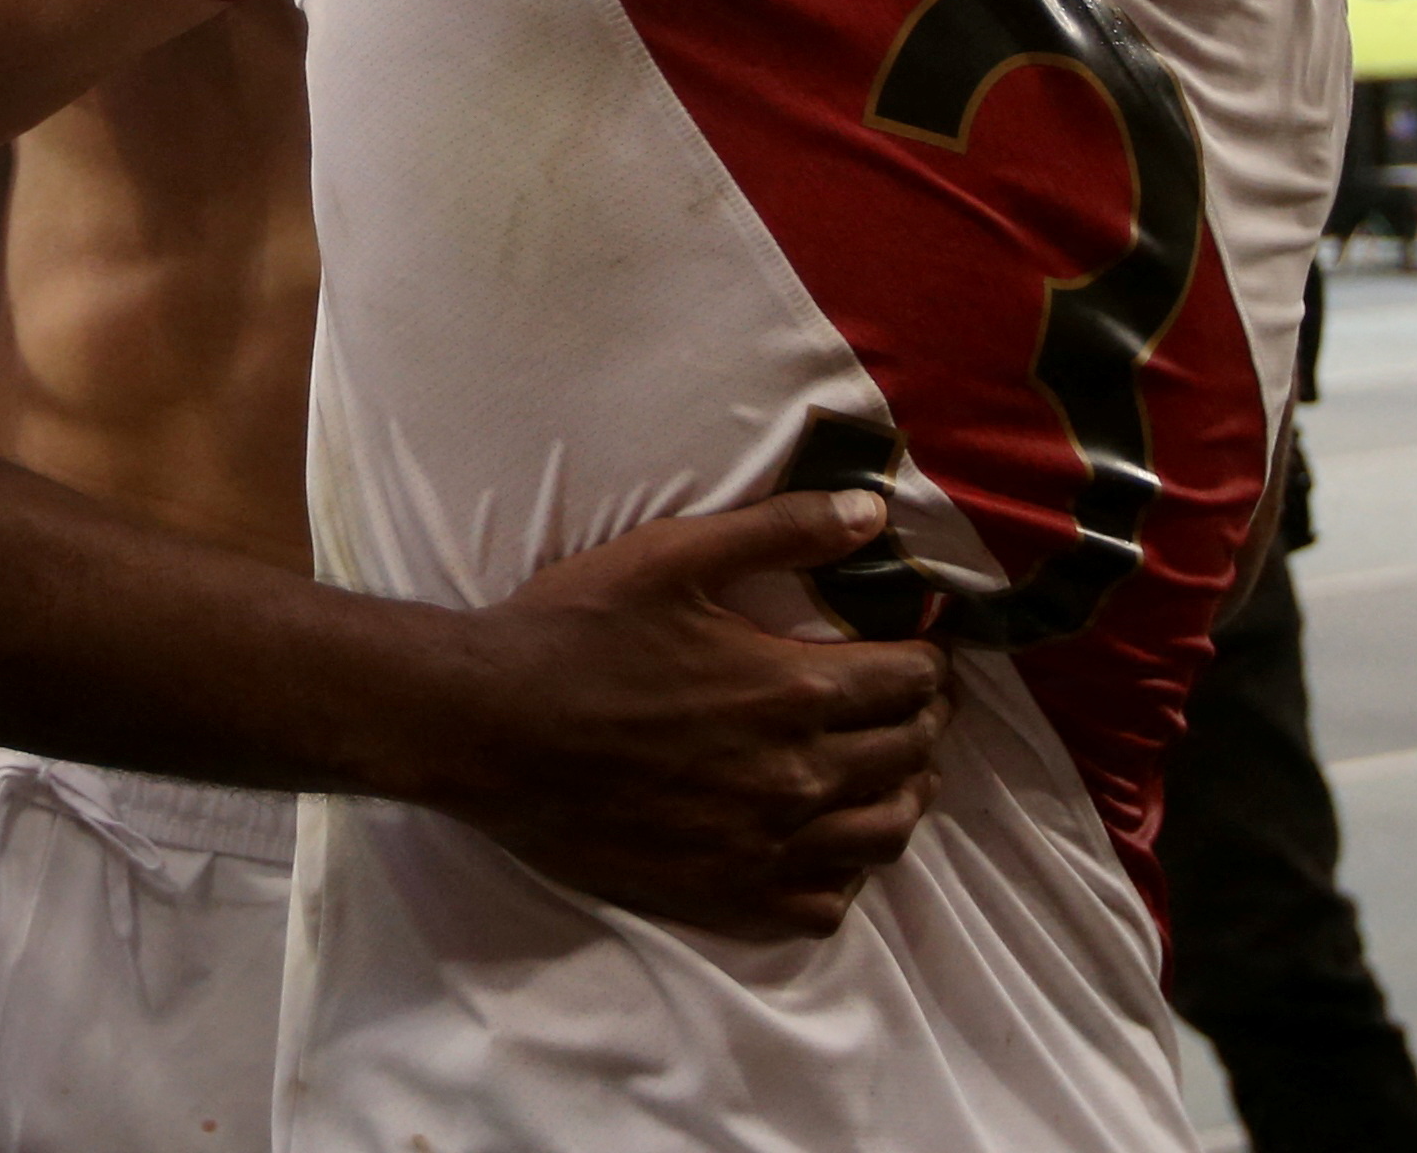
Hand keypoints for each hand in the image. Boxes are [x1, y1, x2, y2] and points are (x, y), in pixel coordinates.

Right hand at [423, 490, 952, 940]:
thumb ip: (780, 530)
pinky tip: (828, 842)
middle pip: (911, 755)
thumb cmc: (574, 631)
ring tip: (890, 770)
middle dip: (925, 719)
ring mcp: (763, 846)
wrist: (486, 727)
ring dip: (904, 796)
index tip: (921, 642)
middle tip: (909, 697)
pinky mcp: (724, 894)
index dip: (930, 656)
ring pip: (884, 836)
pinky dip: (845, 874)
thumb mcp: (671, 555)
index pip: (914, 680)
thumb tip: (872, 511)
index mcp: (794, 689)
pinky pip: (825, 905)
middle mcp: (796, 777)